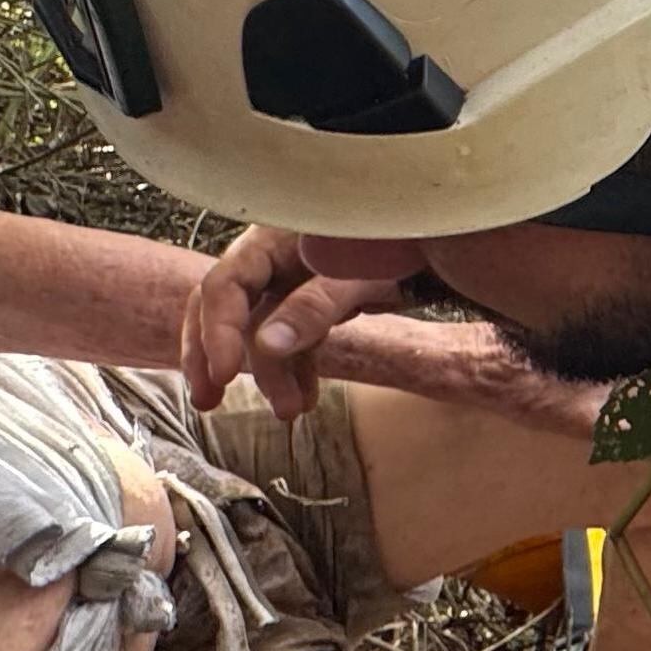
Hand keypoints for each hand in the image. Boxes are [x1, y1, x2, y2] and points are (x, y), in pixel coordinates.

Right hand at [180, 225, 406, 416]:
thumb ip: (314, 306)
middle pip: (224, 308)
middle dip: (213, 355)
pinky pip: (291, 340)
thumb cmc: (403, 245)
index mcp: (274, 239)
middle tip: (207, 401)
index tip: (224, 373)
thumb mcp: (360, 276)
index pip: (226, 284)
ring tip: (289, 411)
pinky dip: (296, 370)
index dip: (217, 329)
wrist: (443, 247)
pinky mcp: (312, 304)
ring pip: (260, 331)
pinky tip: (307, 399)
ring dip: (269, 373)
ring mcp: (292, 282)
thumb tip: (266, 347)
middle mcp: (274, 259)